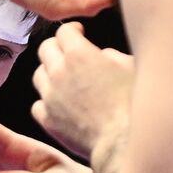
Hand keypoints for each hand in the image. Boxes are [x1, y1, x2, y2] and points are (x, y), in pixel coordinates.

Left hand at [32, 22, 132, 158]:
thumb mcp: (131, 68)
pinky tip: (60, 105)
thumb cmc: (133, 105)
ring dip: (49, 73)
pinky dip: (47, 102)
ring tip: (64, 80)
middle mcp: (59, 72)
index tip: (78, 33)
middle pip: (45, 49)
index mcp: (79, 54)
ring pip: (38, 75)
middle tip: (68, 53)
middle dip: (57, 47)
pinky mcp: (48, 120)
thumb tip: (104, 56)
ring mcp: (50, 97)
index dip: (72, 30)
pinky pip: (38, 104)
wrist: (122, 141)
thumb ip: (113, 56)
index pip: (64, 31)